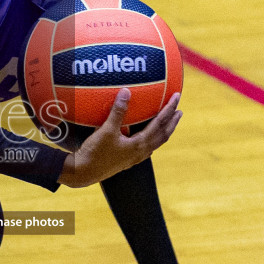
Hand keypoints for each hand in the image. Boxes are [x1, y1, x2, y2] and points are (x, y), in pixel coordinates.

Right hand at [59, 89, 181, 187]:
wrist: (84, 172)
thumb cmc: (95, 152)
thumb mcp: (106, 130)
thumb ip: (118, 111)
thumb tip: (126, 91)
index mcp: (140, 144)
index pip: (160, 123)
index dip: (169, 109)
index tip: (176, 97)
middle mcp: (141, 152)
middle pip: (163, 135)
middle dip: (172, 122)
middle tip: (180, 111)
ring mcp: (135, 158)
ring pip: (156, 143)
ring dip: (164, 131)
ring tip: (169, 123)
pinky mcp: (128, 160)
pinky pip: (147, 148)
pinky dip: (153, 139)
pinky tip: (149, 137)